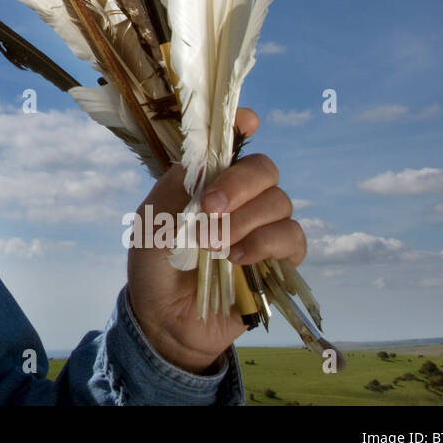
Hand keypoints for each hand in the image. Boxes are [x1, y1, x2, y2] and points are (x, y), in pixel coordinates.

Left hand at [125, 108, 306, 373]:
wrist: (165, 320)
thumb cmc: (155, 266)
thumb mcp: (150, 225)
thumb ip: (173, 191)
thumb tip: (197, 161)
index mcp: (207, 180)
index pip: (233, 144)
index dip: (242, 127)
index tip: (246, 122)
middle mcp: (240, 198)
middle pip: (264, 169)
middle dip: (239, 184)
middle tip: (210, 207)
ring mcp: (262, 228)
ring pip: (280, 203)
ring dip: (245, 221)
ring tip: (214, 246)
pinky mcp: (279, 261)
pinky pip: (293, 238)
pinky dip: (266, 244)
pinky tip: (239, 259)